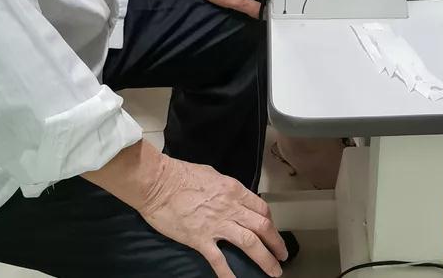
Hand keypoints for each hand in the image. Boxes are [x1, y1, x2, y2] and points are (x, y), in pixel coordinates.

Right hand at [139, 155, 286, 277]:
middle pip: (262, 227)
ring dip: (265, 259)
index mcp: (235, 190)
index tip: (272, 232)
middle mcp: (231, 207)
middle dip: (276, 243)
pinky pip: (219, 259)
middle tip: (283, 256)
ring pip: (249, 243)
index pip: (262, 208)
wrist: (159, 183)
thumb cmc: (182, 175)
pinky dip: (229, 273)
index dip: (271, 223)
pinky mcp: (200, 239)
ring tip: (274, 271)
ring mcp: (217, 224)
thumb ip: (227, 190)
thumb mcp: (213, 176)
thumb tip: (232, 198)